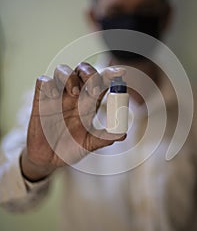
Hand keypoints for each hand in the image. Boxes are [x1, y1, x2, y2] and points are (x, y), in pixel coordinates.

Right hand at [21, 62, 125, 180]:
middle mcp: (74, 96)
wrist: (48, 160)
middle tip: (94, 89)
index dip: (110, 75)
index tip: (120, 72)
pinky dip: (49, 84)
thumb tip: (123, 134)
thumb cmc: (70, 149)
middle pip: (83, 71)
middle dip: (90, 73)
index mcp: (88, 103)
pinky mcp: (40, 100)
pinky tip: (54, 95)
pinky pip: (43, 81)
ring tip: (75, 92)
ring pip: (63, 70)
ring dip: (70, 77)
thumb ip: (104, 138)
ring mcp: (57, 96)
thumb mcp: (88, 144)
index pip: (100, 82)